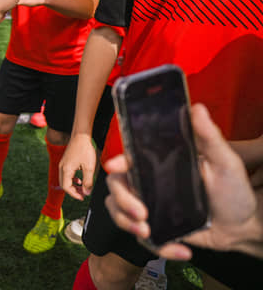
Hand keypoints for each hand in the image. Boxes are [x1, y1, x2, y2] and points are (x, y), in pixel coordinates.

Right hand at [60, 134, 97, 199]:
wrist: (81, 136)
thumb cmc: (85, 149)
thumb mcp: (89, 167)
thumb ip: (88, 181)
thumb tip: (87, 193)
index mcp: (66, 169)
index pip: (66, 187)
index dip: (74, 194)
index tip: (83, 197)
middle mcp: (62, 167)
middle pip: (64, 184)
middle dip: (73, 191)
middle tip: (83, 194)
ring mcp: (62, 164)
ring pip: (64, 179)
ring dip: (73, 185)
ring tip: (83, 188)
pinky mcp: (65, 161)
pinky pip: (66, 174)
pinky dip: (72, 179)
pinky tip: (80, 179)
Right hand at [104, 103, 262, 259]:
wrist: (243, 226)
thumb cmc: (233, 190)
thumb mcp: (224, 162)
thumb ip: (209, 137)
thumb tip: (196, 108)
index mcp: (159, 163)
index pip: (128, 160)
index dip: (116, 163)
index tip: (116, 167)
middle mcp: (149, 183)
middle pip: (116, 188)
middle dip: (122, 202)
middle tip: (141, 215)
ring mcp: (151, 206)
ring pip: (119, 213)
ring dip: (127, 225)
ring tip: (149, 233)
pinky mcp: (158, 229)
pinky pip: (144, 240)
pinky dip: (160, 248)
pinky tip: (182, 251)